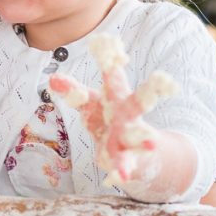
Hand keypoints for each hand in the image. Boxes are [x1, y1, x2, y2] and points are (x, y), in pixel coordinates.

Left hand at [48, 34, 176, 185]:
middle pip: (142, 101)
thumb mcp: (92, 107)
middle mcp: (130, 115)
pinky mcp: (130, 160)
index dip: (109, 60)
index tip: (107, 39)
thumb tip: (51, 78)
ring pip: (140, 136)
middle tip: (163, 80)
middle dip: (152, 91)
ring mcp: (133, 138)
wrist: (141, 158)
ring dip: (144, 138)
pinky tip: (121, 176)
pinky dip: (124, 170)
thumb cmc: (110, 124)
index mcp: (117, 98)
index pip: (113, 76)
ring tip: (150, 142)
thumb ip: (74, 93)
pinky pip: (127, 165)